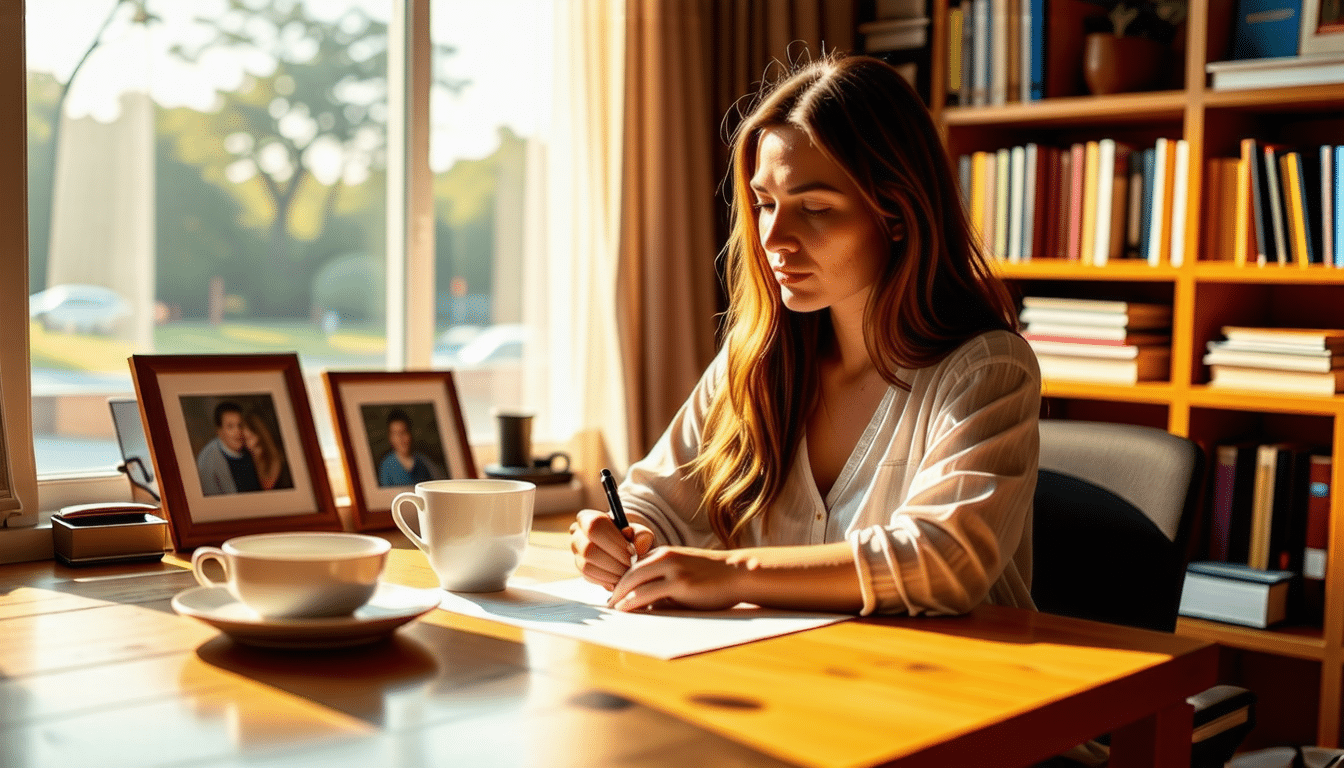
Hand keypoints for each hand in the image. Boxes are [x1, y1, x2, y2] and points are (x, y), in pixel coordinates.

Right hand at [569, 509, 654, 590]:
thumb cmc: (629, 536)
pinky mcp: (580, 568)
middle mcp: (577, 534)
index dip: (613, 540)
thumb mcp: (638, 531)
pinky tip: (619, 578)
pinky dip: (606, 580)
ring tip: (626, 573)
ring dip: (611, 572)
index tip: (631, 551)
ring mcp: (576, 552)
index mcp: (588, 518)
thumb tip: (640, 543)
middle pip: (588, 548)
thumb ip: (641, 534)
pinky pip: (589, 577)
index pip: (594, 526)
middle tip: (630, 566)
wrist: (622, 546)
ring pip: (587, 565)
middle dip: (613, 560)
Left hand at [607, 547, 746, 611]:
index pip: (633, 565)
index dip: (621, 580)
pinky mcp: (680, 583)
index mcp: (664, 553)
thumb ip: (662, 579)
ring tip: (613, 609)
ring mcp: (673, 569)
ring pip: (634, 581)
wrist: (737, 573)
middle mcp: (665, 557)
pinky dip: (632, 601)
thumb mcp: (682, 570)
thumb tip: (642, 601)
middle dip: (615, 589)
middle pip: (629, 572)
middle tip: (608, 603)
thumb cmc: (710, 575)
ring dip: (620, 596)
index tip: (614, 594)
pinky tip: (626, 608)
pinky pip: (648, 593)